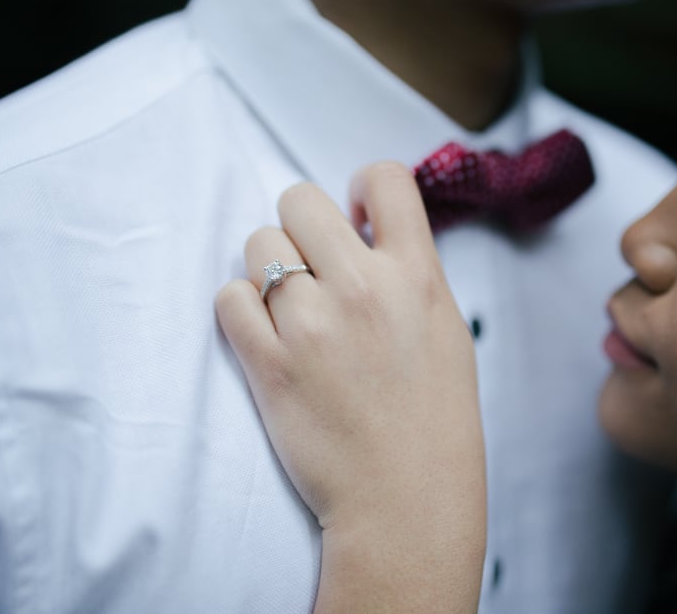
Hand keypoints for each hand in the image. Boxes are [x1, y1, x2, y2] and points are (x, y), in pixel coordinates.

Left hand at [216, 162, 485, 612]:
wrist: (406, 499)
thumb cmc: (434, 419)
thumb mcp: (447, 329)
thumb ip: (410, 273)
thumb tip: (366, 230)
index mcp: (417, 275)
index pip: (385, 177)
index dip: (362, 188)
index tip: (357, 218)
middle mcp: (363, 287)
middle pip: (299, 199)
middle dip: (302, 226)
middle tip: (314, 265)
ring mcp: (312, 324)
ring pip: (258, 244)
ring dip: (269, 270)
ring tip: (292, 310)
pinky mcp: (268, 363)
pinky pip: (229, 297)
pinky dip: (242, 310)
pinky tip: (268, 335)